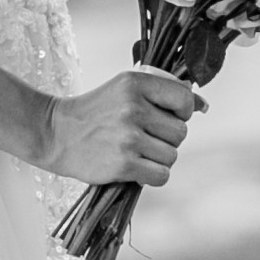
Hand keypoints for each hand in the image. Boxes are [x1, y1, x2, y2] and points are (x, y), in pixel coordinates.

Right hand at [45, 65, 200, 189]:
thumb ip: (162, 94)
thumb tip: (204, 105)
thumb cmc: (95, 113)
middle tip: (142, 137)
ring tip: (135, 152)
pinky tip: (134, 167)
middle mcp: (133, 107)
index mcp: (135, 84)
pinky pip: (161, 175)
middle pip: (180, 132)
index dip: (182, 112)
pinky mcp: (124, 163)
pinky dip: (151, 175)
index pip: (184, 98)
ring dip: (158, 159)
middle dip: (166, 139)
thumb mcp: (124, 90)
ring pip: (171, 156)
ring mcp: (128, 137)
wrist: (56, 134)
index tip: (167, 116)